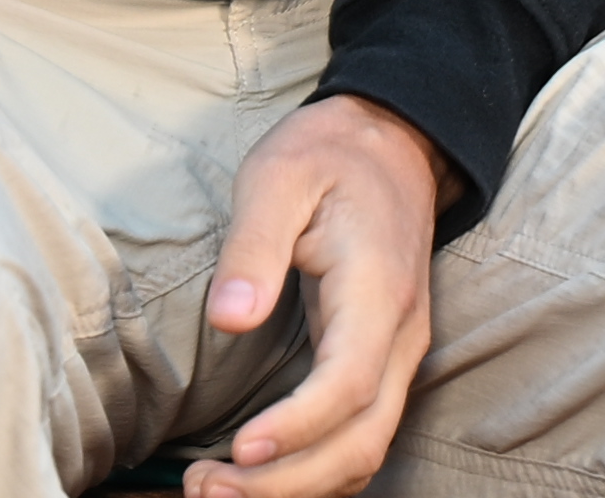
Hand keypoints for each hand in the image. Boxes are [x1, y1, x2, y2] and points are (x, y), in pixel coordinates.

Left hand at [184, 92, 446, 497]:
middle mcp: (400, 335)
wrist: (391, 143)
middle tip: (204, 489)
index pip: (350, 383)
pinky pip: (358, 439)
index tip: (238, 450)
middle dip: (287, 482)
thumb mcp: (279, 175)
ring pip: (364, 451)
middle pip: (361, 439)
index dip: (297, 428)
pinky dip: (312, 473)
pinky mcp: (379, 365)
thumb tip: (228, 317)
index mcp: (378, 289)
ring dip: (296, 488)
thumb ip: (255, 244)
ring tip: (213, 490)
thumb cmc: (327, 156)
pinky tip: (255, 476)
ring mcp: (396, 355)